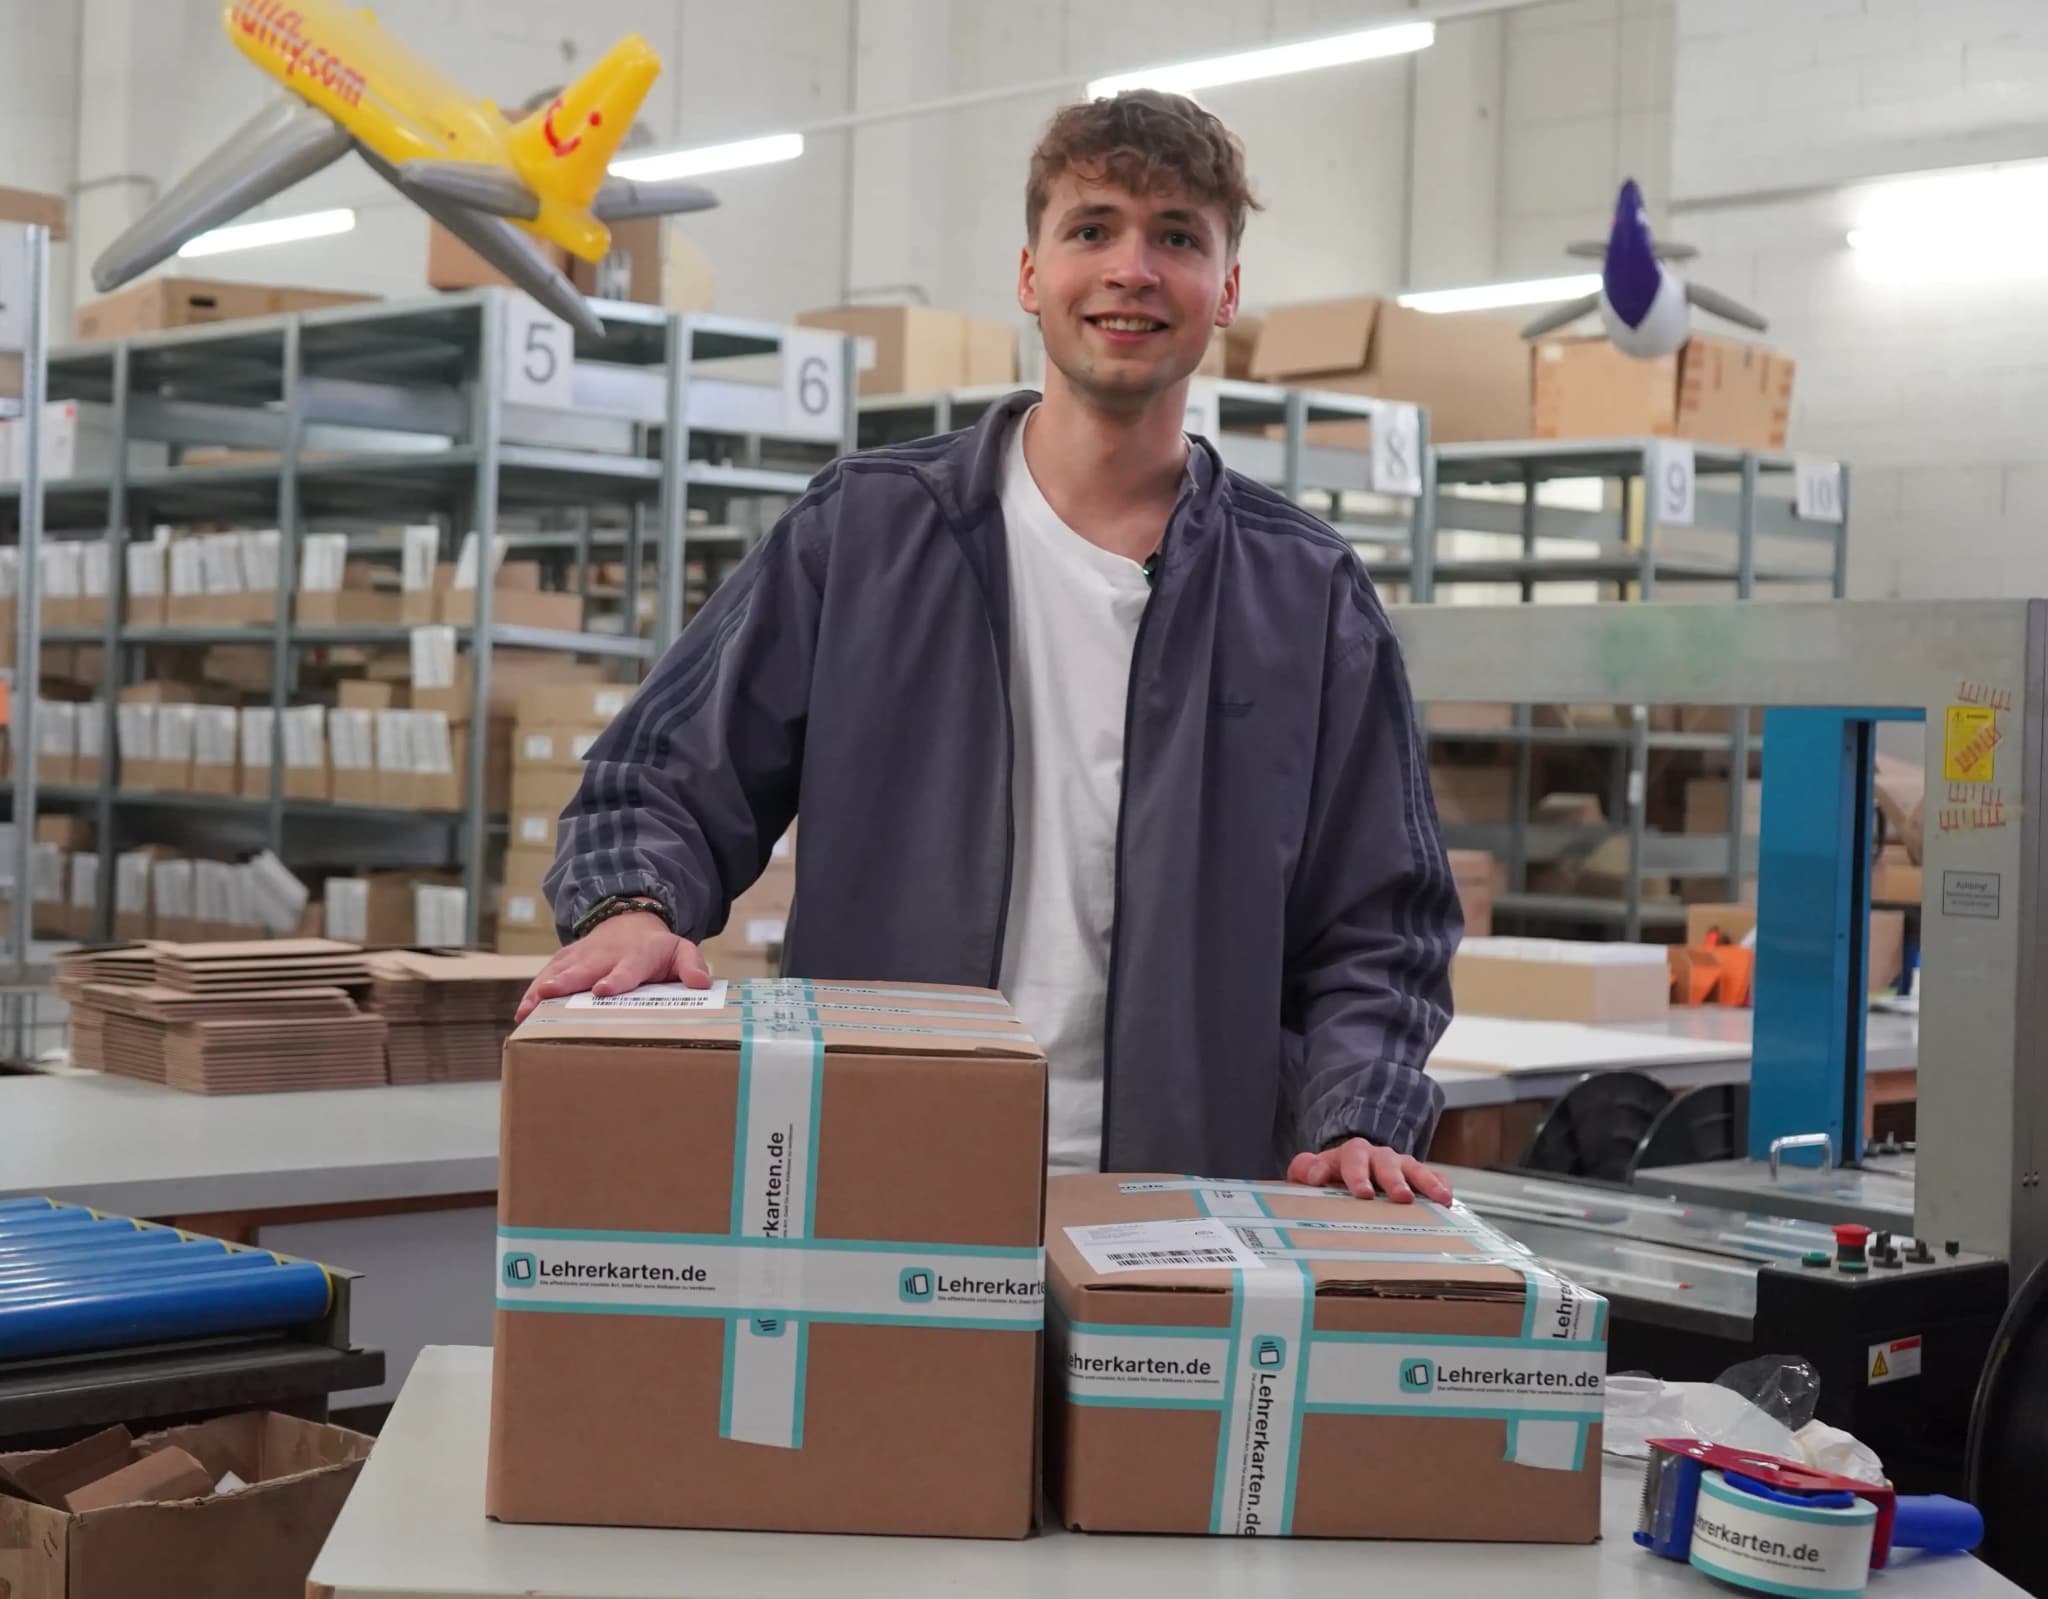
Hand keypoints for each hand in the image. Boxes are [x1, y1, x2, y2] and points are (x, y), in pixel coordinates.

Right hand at [513, 911, 710, 1022]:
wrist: (630, 920)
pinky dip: (533, 991)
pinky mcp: (566, 959)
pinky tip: (522, 1012)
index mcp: (635, 956)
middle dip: (566, 982)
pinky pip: (547, 974)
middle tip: (550, 995)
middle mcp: (604, 955)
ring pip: (560, 972)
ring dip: (542, 990)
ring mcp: (582, 956)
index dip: (615, 979)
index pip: (626, 969)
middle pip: (583, 970)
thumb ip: (692, 965)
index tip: (603, 990)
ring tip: (526, 1010)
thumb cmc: (657, 948)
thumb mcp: (681, 950)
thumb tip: (701, 984)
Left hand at [1287, 1139, 1452, 1204]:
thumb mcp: (1311, 1172)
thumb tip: (1313, 1175)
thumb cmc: (1331, 1176)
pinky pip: (1434, 1178)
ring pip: (1415, 1169)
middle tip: (1401, 1197)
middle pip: (1387, 1163)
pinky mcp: (1418, 1177)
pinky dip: (1442, 1187)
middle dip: (1394, 1180)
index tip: (1359, 1192)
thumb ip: (1305, 1169)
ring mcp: (1401, 1166)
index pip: (1351, 1159)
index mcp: (1351, 1155)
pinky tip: (1449, 1201)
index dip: (1355, 1175)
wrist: (1352, 1169)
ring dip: (1426, 1183)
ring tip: (1439, 1199)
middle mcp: (1378, 1157)